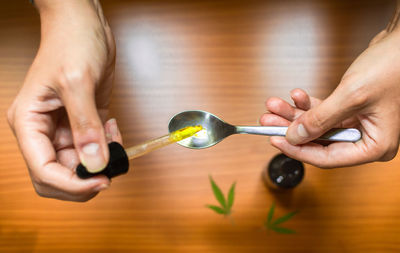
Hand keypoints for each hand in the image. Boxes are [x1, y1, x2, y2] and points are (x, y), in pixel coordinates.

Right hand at [7, 0, 120, 200]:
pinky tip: (113, 128)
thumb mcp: (77, 82)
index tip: (101, 182)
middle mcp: (44, 129)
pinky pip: (96, 147)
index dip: (72, 184)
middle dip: (85, 179)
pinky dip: (109, 146)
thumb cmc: (71, 43)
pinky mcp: (85, 122)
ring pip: (80, 164)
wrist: (85, 25)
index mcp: (29, 122)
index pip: (43, 170)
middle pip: (59, 175)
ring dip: (101, 160)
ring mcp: (65, 127)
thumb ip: (85, 125)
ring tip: (113, 138)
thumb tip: (95, 162)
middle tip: (109, 170)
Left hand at [260, 28, 399, 167]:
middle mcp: (366, 139)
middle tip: (267, 121)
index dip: (298, 150)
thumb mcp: (352, 97)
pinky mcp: (350, 111)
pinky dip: (307, 105)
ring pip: (317, 126)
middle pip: (318, 142)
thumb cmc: (392, 67)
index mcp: (375, 146)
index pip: (327, 158)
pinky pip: (323, 113)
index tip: (275, 140)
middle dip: (291, 129)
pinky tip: (295, 96)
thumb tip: (294, 136)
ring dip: (294, 115)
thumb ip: (321, 120)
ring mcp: (357, 125)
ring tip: (273, 106)